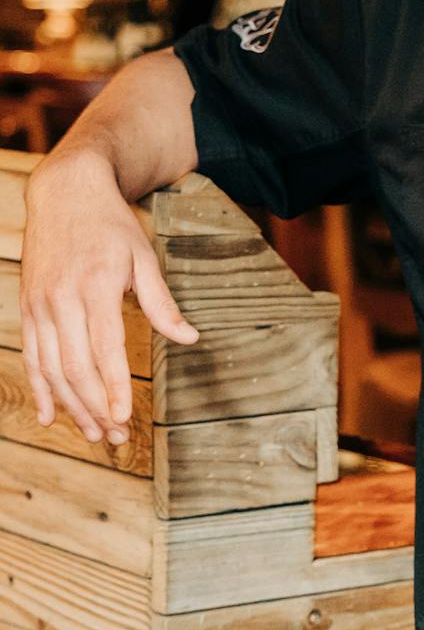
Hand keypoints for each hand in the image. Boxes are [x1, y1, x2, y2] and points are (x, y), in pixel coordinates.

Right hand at [20, 150, 199, 446]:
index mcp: (96, 287)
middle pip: (75, 367)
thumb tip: (190, 338)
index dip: (113, 386)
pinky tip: (52, 416)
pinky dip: (40, 389)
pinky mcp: (28, 309)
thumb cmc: (111, 226)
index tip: (126, 416)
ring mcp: (40, 305)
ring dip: (72, 407)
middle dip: (96, 407)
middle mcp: (62, 299)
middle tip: (118, 436)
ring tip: (96, 434)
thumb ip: (161, 303)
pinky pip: (31, 358)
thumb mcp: (143, 257)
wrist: (65, 193)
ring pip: (52, 369)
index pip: (103, 348)